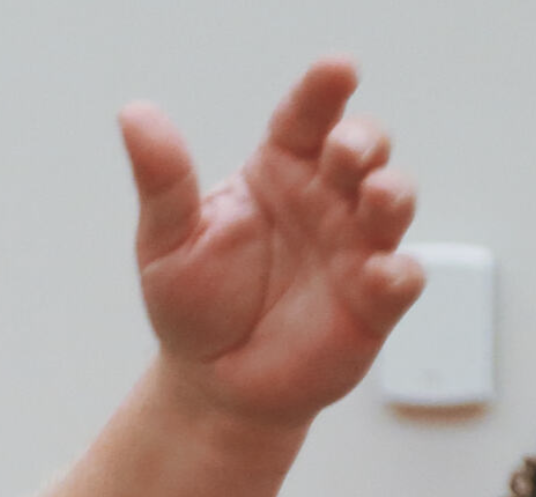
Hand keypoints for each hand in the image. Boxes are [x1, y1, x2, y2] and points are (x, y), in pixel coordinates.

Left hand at [120, 57, 422, 426]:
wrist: (212, 387)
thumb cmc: (196, 307)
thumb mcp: (167, 241)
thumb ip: (162, 180)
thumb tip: (134, 115)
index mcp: (279, 171)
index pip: (307, 115)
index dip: (325, 89)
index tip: (337, 71)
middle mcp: (325, 201)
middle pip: (363, 149)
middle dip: (363, 139)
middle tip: (342, 151)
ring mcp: (354, 249)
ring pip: (393, 202)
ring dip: (394, 192)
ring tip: (376, 195)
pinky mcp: (372, 303)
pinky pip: (401, 278)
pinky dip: (400, 272)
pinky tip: (382, 272)